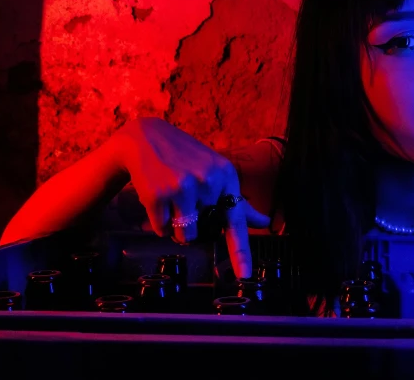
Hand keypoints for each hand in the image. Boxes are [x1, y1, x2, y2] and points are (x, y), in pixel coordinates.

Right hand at [113, 117, 269, 277]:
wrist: (147, 138)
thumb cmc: (187, 159)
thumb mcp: (217, 172)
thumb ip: (239, 202)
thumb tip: (265, 222)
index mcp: (226, 176)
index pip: (236, 220)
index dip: (240, 252)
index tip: (244, 275)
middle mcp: (207, 181)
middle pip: (206, 233)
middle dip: (196, 224)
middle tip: (187, 200)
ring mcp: (182, 187)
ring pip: (184, 236)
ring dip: (177, 228)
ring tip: (172, 202)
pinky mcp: (158, 194)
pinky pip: (162, 229)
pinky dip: (159, 221)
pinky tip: (158, 198)